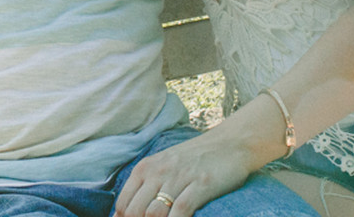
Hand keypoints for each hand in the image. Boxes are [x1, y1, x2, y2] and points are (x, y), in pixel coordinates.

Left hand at [115, 129, 248, 216]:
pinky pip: (180, 211)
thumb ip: (145, 188)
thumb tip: (123, 214)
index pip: (123, 203)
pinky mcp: (201, 185)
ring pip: (154, 213)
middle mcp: (158, 172)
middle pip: (136, 211)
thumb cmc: (195, 159)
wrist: (230, 144)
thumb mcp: (164, 167)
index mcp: (146, 168)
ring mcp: (179, 178)